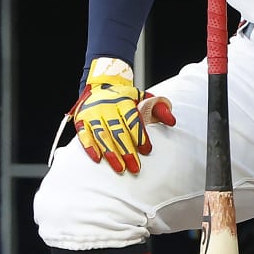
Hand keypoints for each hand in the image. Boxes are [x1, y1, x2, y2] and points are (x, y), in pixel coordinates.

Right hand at [69, 58, 174, 174]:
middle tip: (135, 167)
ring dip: (111, 153)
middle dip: (127, 151)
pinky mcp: (81, 121)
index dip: (140, 136)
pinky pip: (84, 135)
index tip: (147, 150)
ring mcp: (92, 114)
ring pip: (102, 135)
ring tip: (120, 168)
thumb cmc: (125, 97)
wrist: (101, 85)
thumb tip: (172, 121)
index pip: (132, 120)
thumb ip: (159, 108)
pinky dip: (90, 147)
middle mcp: (106, 106)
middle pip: (117, 131)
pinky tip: (97, 158)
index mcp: (123, 101)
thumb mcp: (144, 97)